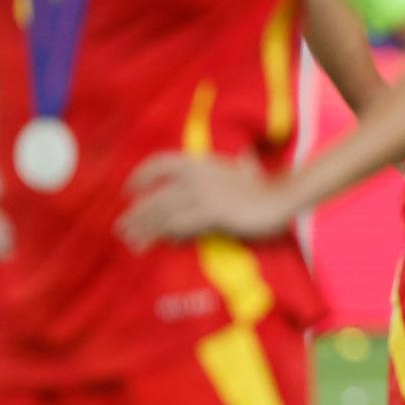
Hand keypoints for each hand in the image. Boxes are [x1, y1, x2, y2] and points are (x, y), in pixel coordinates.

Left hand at [118, 154, 295, 248]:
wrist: (283, 197)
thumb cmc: (262, 188)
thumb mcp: (238, 173)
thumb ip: (222, 174)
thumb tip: (228, 167)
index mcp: (201, 162)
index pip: (161, 162)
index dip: (142, 175)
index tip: (128, 190)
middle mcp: (199, 174)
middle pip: (158, 194)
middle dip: (138, 213)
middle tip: (122, 228)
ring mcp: (205, 193)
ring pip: (164, 212)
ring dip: (145, 228)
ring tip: (132, 241)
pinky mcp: (213, 212)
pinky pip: (181, 225)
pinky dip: (166, 234)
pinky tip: (158, 242)